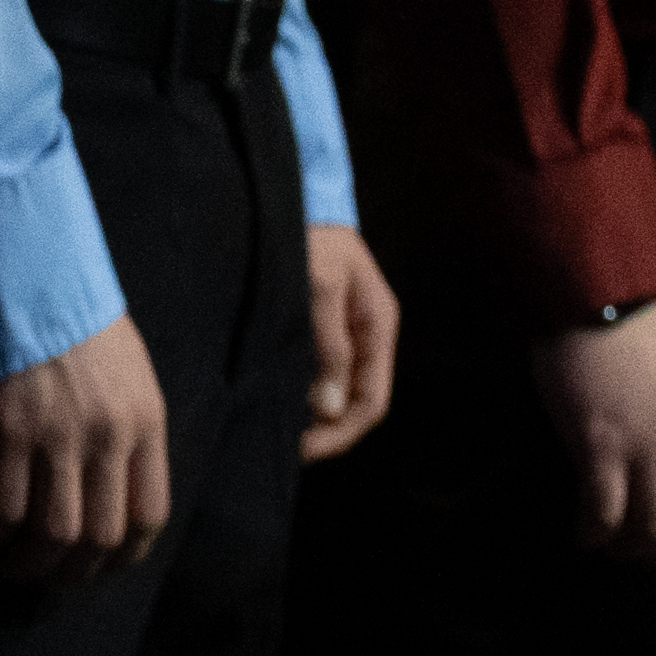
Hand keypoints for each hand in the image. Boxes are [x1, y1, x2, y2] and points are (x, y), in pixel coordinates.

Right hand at [0, 316, 178, 585]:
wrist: (32, 284)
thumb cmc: (81, 327)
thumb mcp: (132, 377)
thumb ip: (130, 431)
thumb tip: (117, 487)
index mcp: (147, 423)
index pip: (150, 512)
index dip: (126, 554)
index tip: (102, 566)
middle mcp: (109, 438)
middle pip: (101, 534)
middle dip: (74, 569)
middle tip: (49, 575)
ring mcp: (58, 439)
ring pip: (53, 533)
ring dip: (30, 562)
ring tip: (12, 566)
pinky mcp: (6, 435)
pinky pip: (2, 508)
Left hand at [300, 226, 402, 461]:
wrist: (299, 206)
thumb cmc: (310, 240)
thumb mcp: (318, 287)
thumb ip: (328, 344)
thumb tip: (331, 406)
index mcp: (378, 325)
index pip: (374, 399)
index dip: (342, 431)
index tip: (302, 447)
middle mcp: (368, 337)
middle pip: (359, 404)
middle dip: (328, 431)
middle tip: (286, 448)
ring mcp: (348, 336)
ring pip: (341, 395)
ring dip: (315, 417)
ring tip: (277, 429)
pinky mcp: (324, 332)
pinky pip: (323, 378)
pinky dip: (306, 398)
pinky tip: (279, 403)